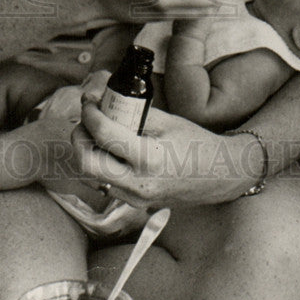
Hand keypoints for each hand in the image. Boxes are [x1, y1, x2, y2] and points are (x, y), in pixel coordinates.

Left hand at [72, 73, 257, 207]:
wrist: (219, 176)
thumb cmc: (196, 144)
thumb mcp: (166, 121)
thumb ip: (134, 113)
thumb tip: (104, 96)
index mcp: (149, 159)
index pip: (104, 135)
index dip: (90, 114)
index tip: (88, 101)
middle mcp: (138, 184)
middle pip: (86, 163)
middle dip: (79, 138)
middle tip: (85, 120)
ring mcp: (135, 198)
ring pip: (93, 175)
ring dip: (88, 150)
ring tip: (97, 131)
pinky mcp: (135, 204)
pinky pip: (106, 183)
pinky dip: (101, 163)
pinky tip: (111, 149)